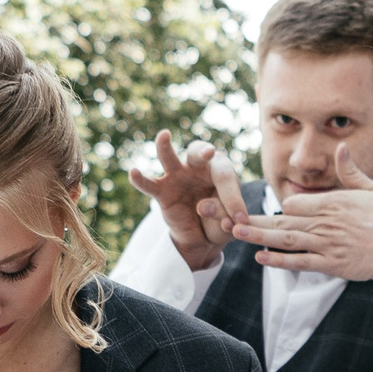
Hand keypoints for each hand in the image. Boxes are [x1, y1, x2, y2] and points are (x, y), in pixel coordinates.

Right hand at [129, 132, 247, 270]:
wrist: (203, 236)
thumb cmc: (220, 220)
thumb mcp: (228, 222)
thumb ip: (221, 215)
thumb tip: (204, 209)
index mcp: (221, 171)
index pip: (226, 178)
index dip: (233, 198)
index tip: (240, 220)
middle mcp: (198, 168)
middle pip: (199, 153)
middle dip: (203, 152)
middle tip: (210, 152)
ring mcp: (178, 177)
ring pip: (170, 159)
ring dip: (166, 148)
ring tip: (163, 135)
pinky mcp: (162, 191)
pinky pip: (150, 185)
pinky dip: (140, 179)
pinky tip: (133, 172)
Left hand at [232, 146, 372, 283]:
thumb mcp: (372, 189)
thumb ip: (350, 171)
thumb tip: (340, 147)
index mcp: (334, 202)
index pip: (296, 202)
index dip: (284, 207)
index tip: (278, 212)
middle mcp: (326, 223)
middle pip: (283, 220)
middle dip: (253, 218)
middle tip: (226, 216)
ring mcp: (327, 245)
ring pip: (286, 240)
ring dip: (259, 236)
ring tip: (235, 232)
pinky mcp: (331, 264)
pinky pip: (300, 262)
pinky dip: (280, 261)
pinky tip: (261, 257)